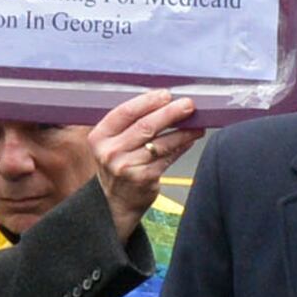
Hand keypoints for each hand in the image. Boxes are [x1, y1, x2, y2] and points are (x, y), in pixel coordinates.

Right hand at [90, 89, 197, 237]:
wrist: (113, 202)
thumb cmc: (117, 164)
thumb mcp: (111, 143)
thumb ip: (128, 124)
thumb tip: (163, 103)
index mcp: (99, 137)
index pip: (124, 112)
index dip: (147, 101)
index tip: (165, 94)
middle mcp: (110, 152)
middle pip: (145, 126)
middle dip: (170, 112)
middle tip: (188, 104)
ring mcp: (126, 167)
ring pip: (161, 143)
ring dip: (183, 131)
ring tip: (196, 123)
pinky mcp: (143, 179)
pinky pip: (168, 158)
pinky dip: (181, 147)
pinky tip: (190, 140)